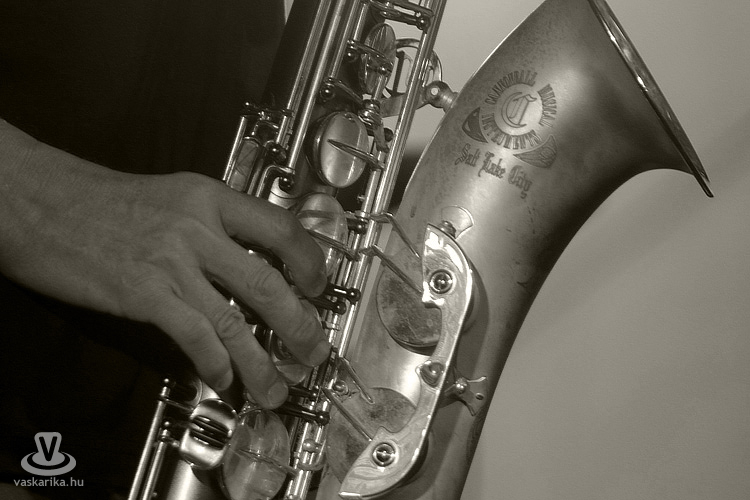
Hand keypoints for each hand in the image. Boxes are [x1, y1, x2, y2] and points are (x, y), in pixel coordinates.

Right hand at [0, 120, 329, 407]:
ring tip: (275, 387)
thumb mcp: (176, 195)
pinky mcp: (142, 293)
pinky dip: (215, 363)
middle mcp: (197, 227)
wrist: (42, 202)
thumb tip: (258, 258)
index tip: (318, 286)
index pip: (281, 227)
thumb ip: (217, 223)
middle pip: (267, 282)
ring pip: (234, 319)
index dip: (310, 261)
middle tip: (313, 349)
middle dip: (298, 324)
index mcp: (210, 197)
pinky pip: (194, 334)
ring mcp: (171, 262)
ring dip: (261, 360)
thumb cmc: (107, 202)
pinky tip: (224, 378)